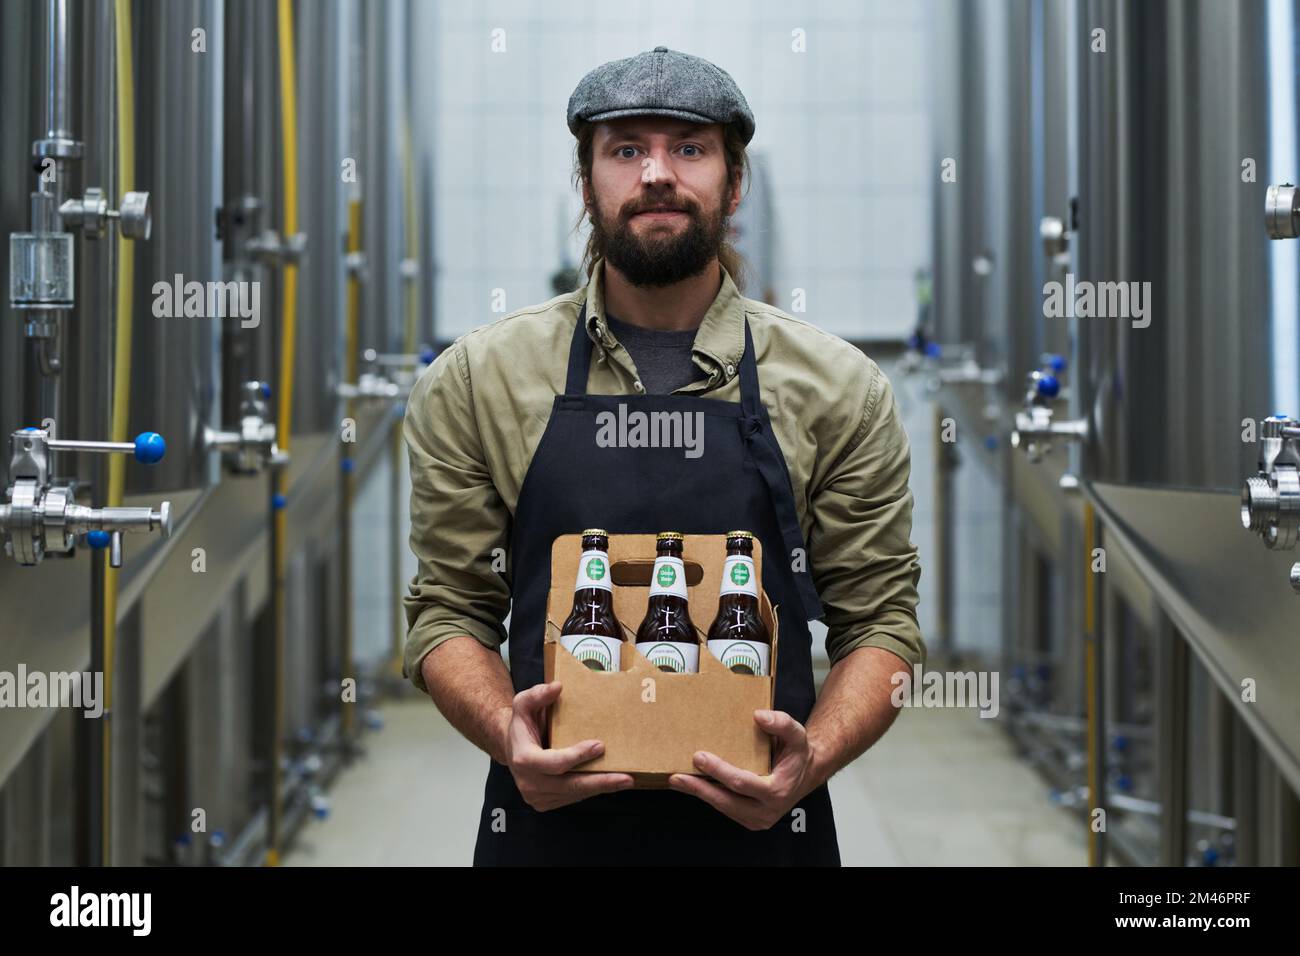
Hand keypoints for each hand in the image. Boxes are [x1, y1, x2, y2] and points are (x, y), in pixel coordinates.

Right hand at [504, 680, 634, 811]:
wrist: (511, 748)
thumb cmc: (522, 724)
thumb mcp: (523, 704)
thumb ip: (537, 694)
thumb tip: (557, 687)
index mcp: (524, 759)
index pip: (555, 763)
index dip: (578, 756)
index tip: (600, 746)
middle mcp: (529, 783)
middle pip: (570, 786)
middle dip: (600, 782)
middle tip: (626, 778)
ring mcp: (537, 797)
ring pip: (573, 794)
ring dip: (600, 788)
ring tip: (624, 781)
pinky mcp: (545, 803)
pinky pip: (572, 798)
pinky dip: (590, 791)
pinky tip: (608, 782)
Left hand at [667, 709, 819, 830]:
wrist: (807, 773)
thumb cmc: (798, 754)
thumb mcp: (797, 734)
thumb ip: (782, 723)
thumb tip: (759, 716)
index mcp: (777, 791)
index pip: (742, 783)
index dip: (718, 771)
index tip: (699, 757)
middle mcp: (766, 811)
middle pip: (726, 801)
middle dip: (699, 788)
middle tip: (677, 776)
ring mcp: (757, 819)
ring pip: (723, 807)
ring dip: (699, 794)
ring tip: (677, 781)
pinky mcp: (749, 819)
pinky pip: (725, 809)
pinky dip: (708, 797)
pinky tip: (692, 786)